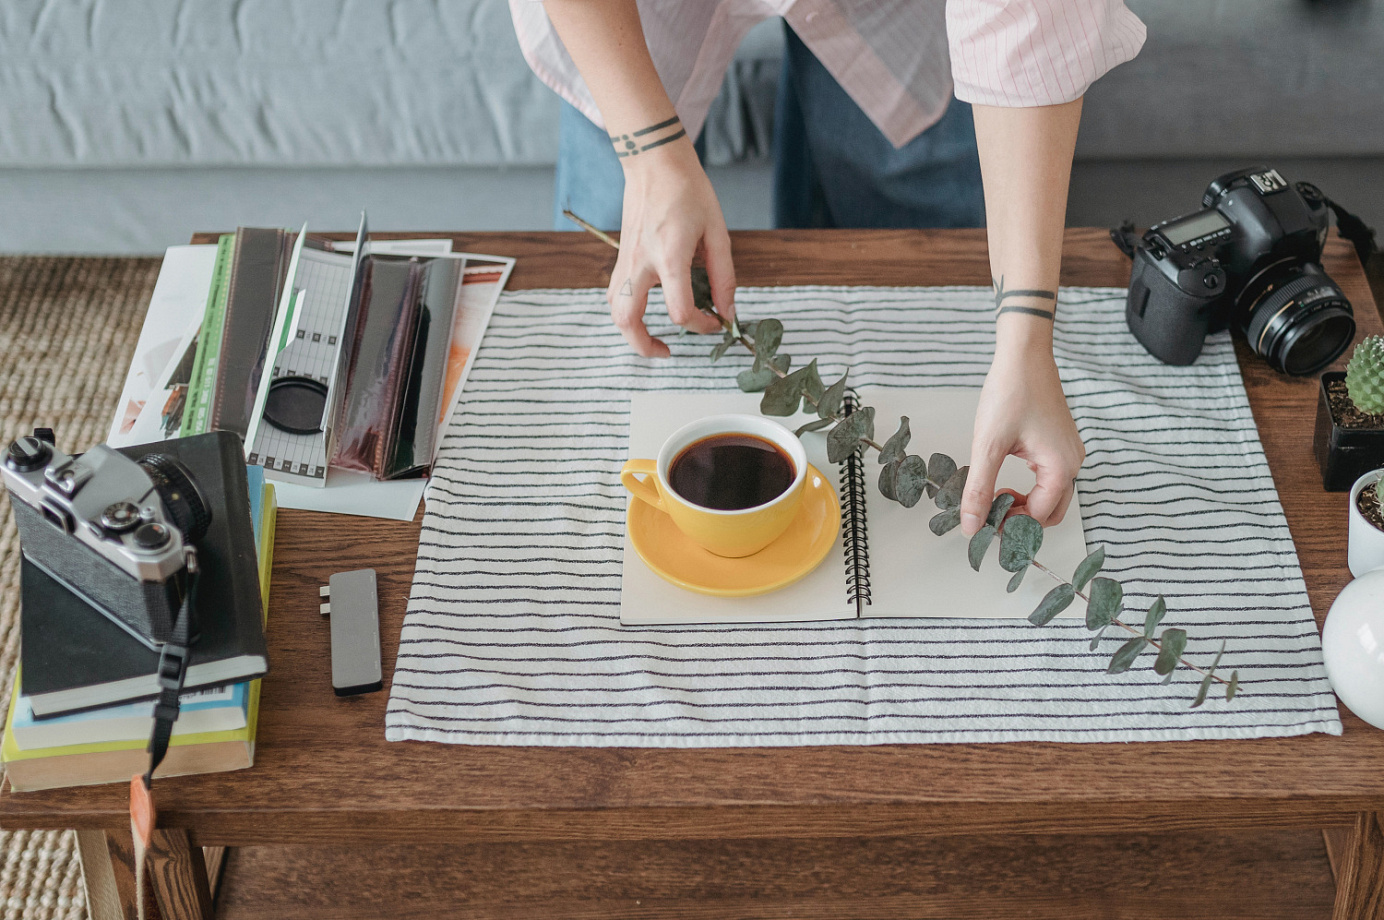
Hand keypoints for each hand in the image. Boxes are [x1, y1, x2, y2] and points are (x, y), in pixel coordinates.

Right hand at [608, 140, 735, 356]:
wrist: (654, 162)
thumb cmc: (689, 190)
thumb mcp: (717, 232)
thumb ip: (723, 276)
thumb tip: (727, 311)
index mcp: (670, 255)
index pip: (679, 311)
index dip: (700, 327)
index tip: (714, 323)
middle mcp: (641, 262)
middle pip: (628, 320)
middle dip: (645, 346)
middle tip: (666, 351)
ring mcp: (625, 260)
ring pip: (615, 310)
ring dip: (631, 332)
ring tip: (654, 338)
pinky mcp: (620, 257)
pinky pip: (615, 294)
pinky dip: (627, 311)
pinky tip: (647, 309)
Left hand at [960, 343, 1084, 534]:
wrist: (1024, 354)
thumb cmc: (1011, 392)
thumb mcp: (989, 445)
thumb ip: (979, 489)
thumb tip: (971, 525)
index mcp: (1061, 467)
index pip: (1040, 517)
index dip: (1010, 525)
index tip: (983, 523)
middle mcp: (1072, 462)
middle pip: (1051, 512)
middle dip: (1021, 520)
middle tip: (989, 516)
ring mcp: (1068, 451)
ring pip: (1051, 495)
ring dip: (1024, 503)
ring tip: (992, 496)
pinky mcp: (1060, 442)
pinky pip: (1049, 477)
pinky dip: (1029, 487)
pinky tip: (1004, 479)